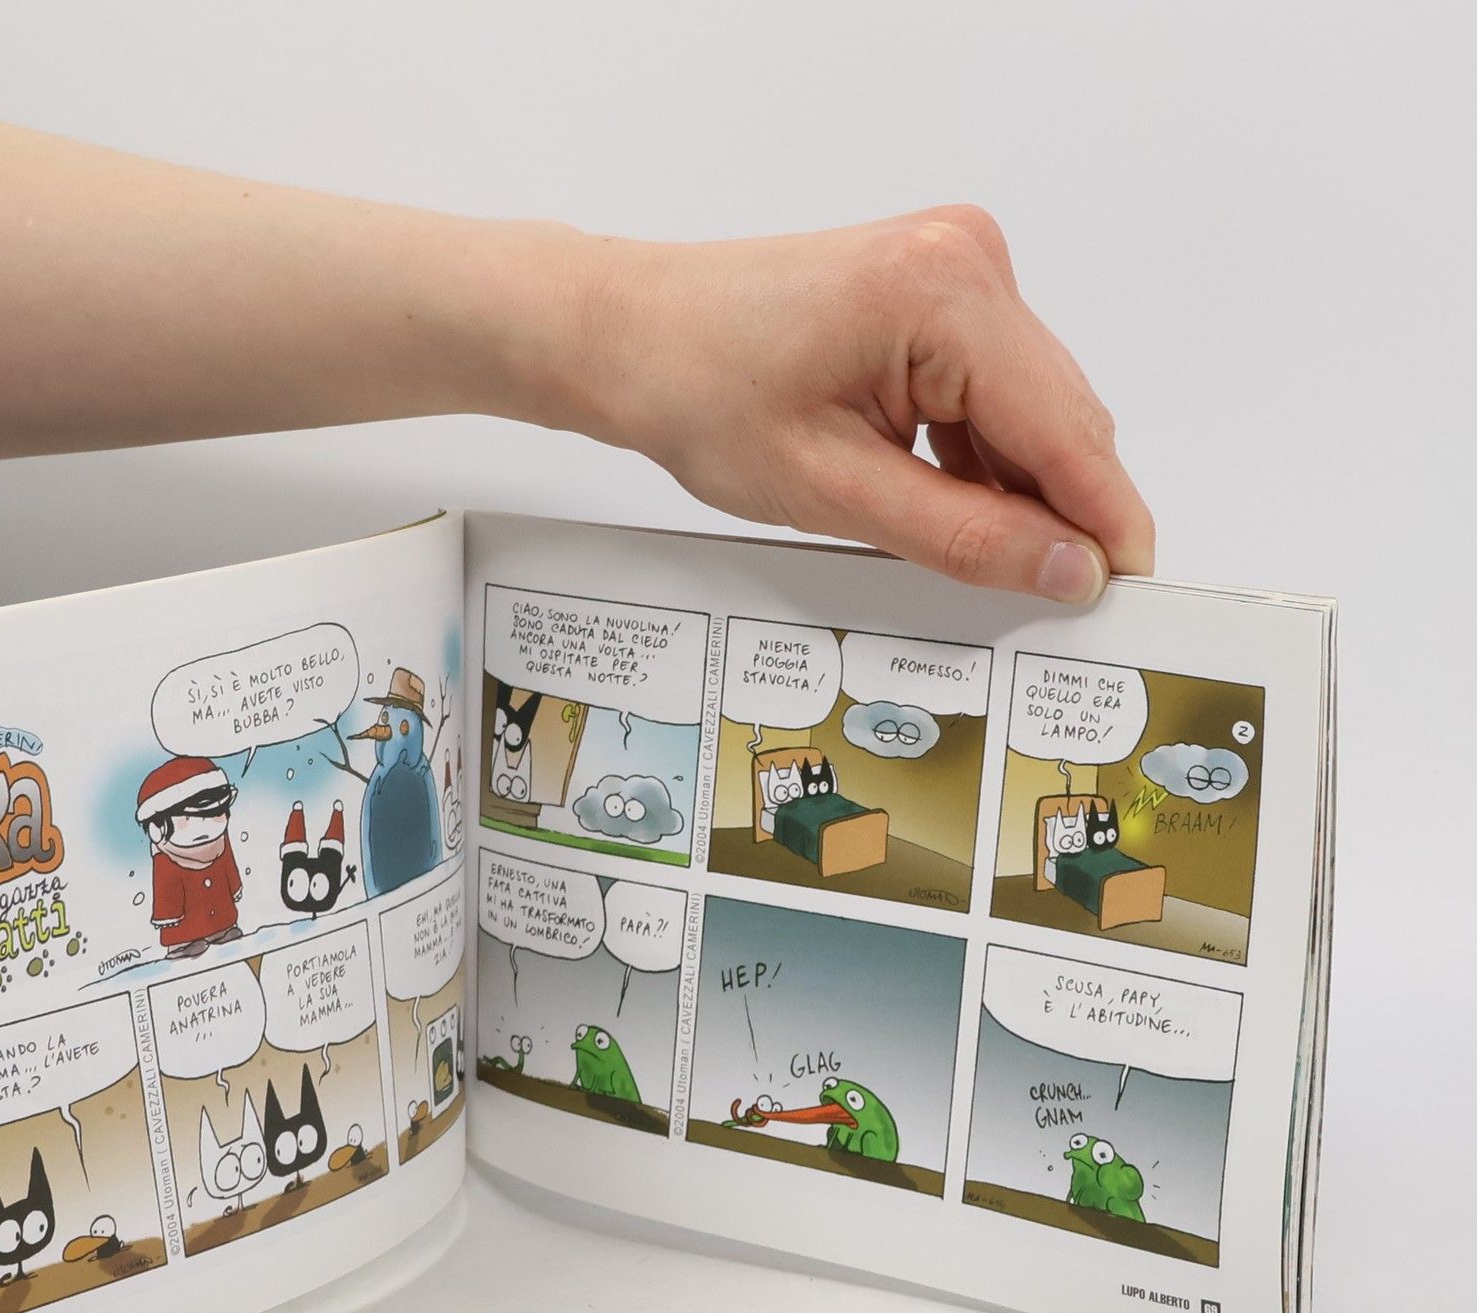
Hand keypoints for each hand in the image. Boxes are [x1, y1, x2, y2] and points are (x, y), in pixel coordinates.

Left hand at [548, 205, 1153, 601]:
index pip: (1065, 429)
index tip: (1131, 590)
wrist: (632, 335)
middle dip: (1062, 508)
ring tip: (976, 553)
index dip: (1104, 519)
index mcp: (945, 293)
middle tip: (1056, 603)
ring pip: (1029, 408)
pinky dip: (981, 453)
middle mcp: (969, 259)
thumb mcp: (834, 493)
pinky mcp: (937, 287)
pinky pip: (991, 388)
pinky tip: (950, 504)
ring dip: (1017, 484)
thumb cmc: (701, 394)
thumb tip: (1067, 569)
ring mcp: (956, 266)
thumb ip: (964, 536)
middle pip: (1060, 416)